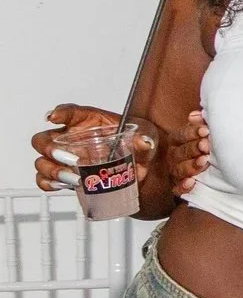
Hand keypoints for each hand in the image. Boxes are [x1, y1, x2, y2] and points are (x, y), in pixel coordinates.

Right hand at [30, 105, 155, 194]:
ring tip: (73, 177)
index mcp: (88, 121)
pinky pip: (45, 179)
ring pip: (42, 161)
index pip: (69, 112)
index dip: (60, 113)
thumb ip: (144, 137)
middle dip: (49, 148)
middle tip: (68, 157)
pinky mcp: (66, 175)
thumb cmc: (136, 144)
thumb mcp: (145, 135)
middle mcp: (71, 138)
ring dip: (52, 169)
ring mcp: (65, 158)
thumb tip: (144, 142)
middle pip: (44, 138)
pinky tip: (62, 185)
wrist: (139, 166)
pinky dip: (49, 183)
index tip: (55, 117)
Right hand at [163, 112, 211, 194]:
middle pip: (179, 153)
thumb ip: (200, 124)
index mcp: (177, 140)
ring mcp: (175, 171)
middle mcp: (174, 156)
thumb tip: (196, 115)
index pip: (180, 135)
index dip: (191, 133)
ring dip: (191, 166)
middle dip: (193, 149)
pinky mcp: (178, 186)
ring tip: (204, 162)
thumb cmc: (207, 144)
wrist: (214, 166)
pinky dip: (183, 186)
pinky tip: (192, 182)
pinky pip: (177, 188)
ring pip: (178, 169)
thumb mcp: (204, 133)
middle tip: (206, 146)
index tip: (205, 131)